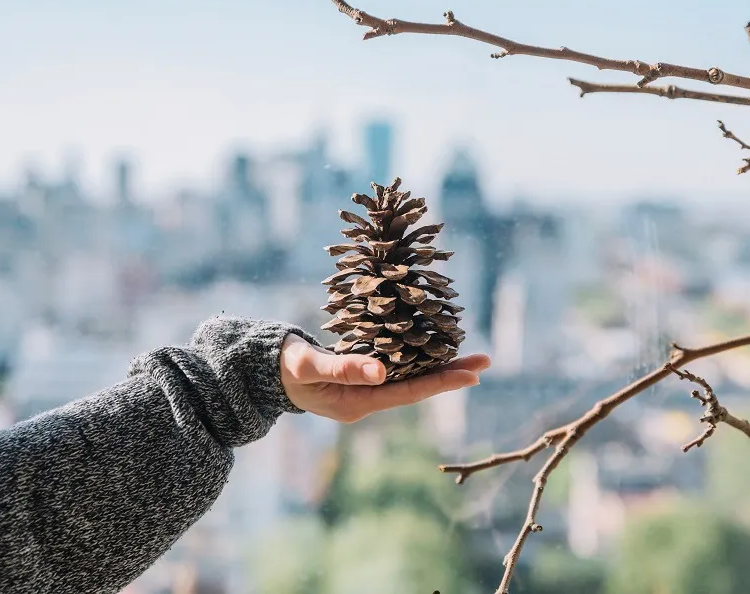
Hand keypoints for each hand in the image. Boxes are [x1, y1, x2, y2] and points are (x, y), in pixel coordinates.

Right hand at [280, 333, 489, 422]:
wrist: (263, 371)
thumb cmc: (283, 369)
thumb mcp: (308, 367)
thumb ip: (343, 368)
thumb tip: (382, 372)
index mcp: (358, 405)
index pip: (409, 393)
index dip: (441, 382)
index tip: (473, 374)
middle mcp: (367, 400)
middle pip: (417, 387)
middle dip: (450, 373)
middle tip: (486, 360)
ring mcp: (364, 388)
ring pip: (410, 376)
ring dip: (438, 364)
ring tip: (469, 352)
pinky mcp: (360, 374)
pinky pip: (397, 366)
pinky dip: (418, 355)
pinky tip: (433, 344)